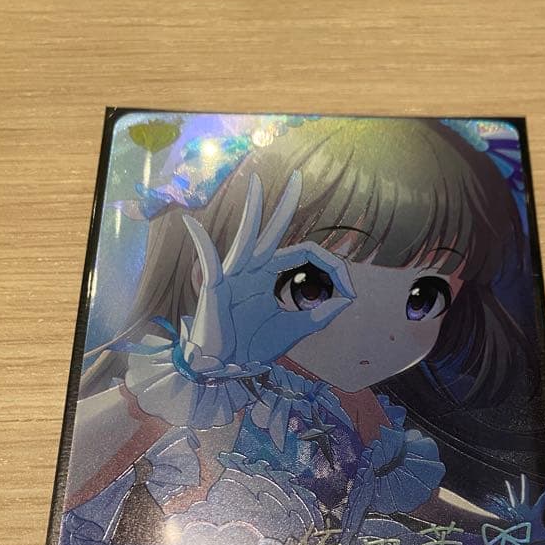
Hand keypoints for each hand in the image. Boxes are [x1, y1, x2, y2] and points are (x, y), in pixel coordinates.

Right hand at [181, 171, 354, 368]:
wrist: (224, 367)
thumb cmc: (253, 345)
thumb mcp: (296, 330)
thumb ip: (321, 315)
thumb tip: (348, 299)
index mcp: (273, 277)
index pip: (307, 255)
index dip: (334, 267)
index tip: (351, 291)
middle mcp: (255, 270)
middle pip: (275, 232)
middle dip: (286, 205)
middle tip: (298, 177)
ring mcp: (234, 276)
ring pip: (247, 238)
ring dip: (252, 210)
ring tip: (255, 183)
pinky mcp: (215, 289)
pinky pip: (209, 262)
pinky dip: (201, 243)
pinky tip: (193, 224)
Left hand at [501, 475, 544, 544]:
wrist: (512, 538)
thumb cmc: (528, 536)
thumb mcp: (542, 536)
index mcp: (534, 512)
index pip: (543, 499)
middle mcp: (523, 508)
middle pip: (525, 493)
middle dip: (525, 484)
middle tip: (523, 475)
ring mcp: (514, 510)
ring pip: (513, 497)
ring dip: (511, 490)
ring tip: (507, 482)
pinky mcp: (507, 514)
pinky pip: (505, 506)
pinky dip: (502, 503)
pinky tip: (499, 501)